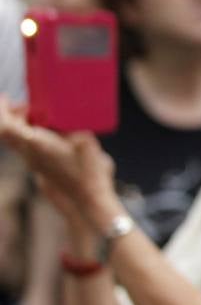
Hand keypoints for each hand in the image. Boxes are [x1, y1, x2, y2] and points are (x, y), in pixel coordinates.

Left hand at [0, 99, 119, 232]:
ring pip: (17, 141)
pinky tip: (54, 136)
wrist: (86, 205)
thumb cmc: (89, 174)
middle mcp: (29, 154)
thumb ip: (74, 129)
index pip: (5, 125)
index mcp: (36, 144)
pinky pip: (28, 149)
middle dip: (14, 115)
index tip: (6, 98)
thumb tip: (68, 120)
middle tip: (28, 106)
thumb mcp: (86, 143)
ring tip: (44, 119)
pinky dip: (33, 137)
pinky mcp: (41, 170)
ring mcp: (33, 164)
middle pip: (7, 132)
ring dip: (24, 126)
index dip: (2, 110)